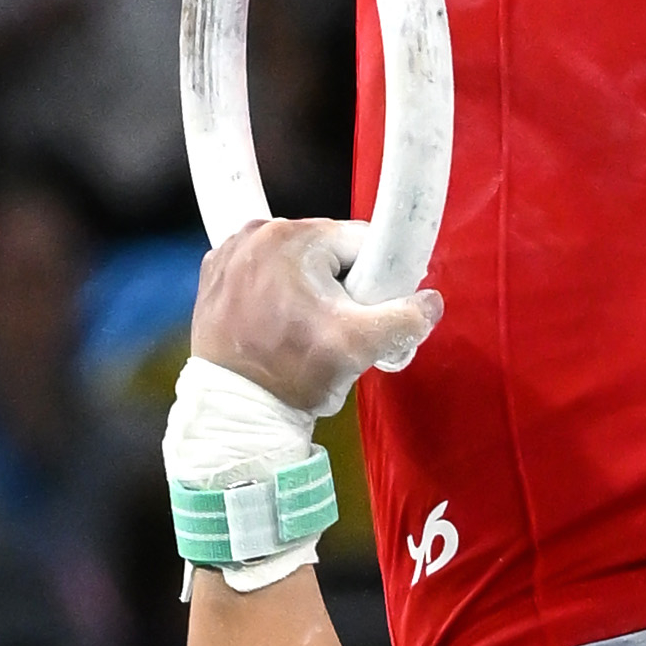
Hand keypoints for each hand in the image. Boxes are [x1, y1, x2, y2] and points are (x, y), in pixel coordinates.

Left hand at [191, 216, 439, 423]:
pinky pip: (263, 273)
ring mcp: (230, 253)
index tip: (372, 308)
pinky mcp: (215, 275)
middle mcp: (256, 233)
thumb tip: (430, 303)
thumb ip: (406, 318)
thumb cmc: (290, 374)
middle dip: (341, 283)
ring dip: (309, 288)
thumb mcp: (360, 345)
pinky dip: (275, 292)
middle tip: (339, 326)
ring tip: (306, 330)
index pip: (360, 241)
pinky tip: (278, 324)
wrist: (234, 411)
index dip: (377, 277)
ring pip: (295, 262)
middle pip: (326, 250)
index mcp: (292, 237)